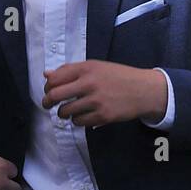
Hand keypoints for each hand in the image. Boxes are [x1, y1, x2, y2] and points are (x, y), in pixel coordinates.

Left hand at [41, 60, 167, 126]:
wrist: (144, 90)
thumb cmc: (118, 76)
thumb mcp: (96, 67)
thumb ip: (71, 70)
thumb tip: (46, 75)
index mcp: (86, 68)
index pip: (55, 78)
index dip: (47, 87)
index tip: (48, 91)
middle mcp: (89, 83)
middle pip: (55, 95)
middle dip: (47, 102)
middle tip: (48, 105)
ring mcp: (96, 101)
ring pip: (65, 112)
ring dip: (63, 113)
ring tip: (69, 111)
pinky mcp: (102, 116)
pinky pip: (78, 122)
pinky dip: (77, 120)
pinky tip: (83, 115)